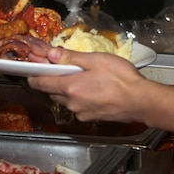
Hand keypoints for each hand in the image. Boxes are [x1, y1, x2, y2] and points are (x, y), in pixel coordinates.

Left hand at [27, 48, 148, 122]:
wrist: (141, 101)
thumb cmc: (121, 78)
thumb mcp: (96, 60)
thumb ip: (71, 57)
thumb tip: (50, 54)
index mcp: (70, 86)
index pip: (40, 83)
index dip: (33, 75)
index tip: (32, 68)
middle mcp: (71, 103)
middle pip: (52, 91)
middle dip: (53, 80)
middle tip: (63, 67)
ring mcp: (80, 113)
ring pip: (64, 100)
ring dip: (67, 89)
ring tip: (82, 77)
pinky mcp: (90, 119)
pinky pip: (77, 107)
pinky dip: (79, 98)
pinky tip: (92, 90)